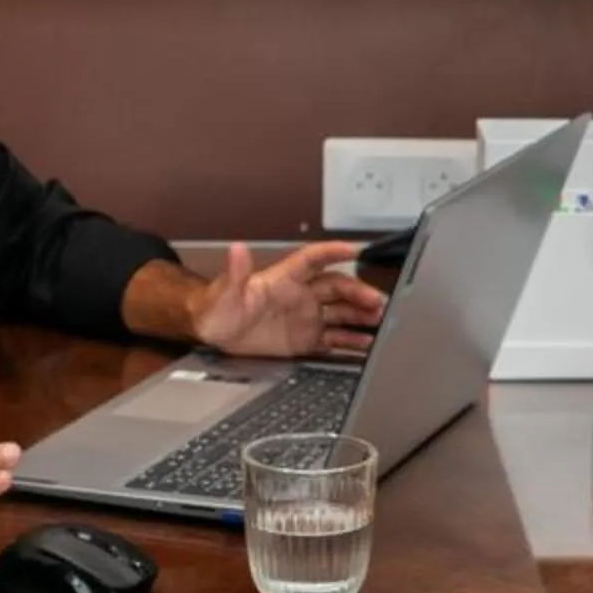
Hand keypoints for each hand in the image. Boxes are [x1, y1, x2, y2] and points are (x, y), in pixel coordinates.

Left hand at [189, 241, 386, 359]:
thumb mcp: (224, 292)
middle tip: (376, 301)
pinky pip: (334, 339)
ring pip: (341, 313)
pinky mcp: (305, 339)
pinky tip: (365, 343)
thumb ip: (235, 272)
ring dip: (360, 316)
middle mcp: (300, 295)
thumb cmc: (217, 307)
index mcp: (284, 278)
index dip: (334, 252)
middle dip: (358, 293)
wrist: (213, 333)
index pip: (314, 259)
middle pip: (337, 287)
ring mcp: (305, 317)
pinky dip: (350, 341)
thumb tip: (237, 249)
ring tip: (379, 321)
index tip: (356, 250)